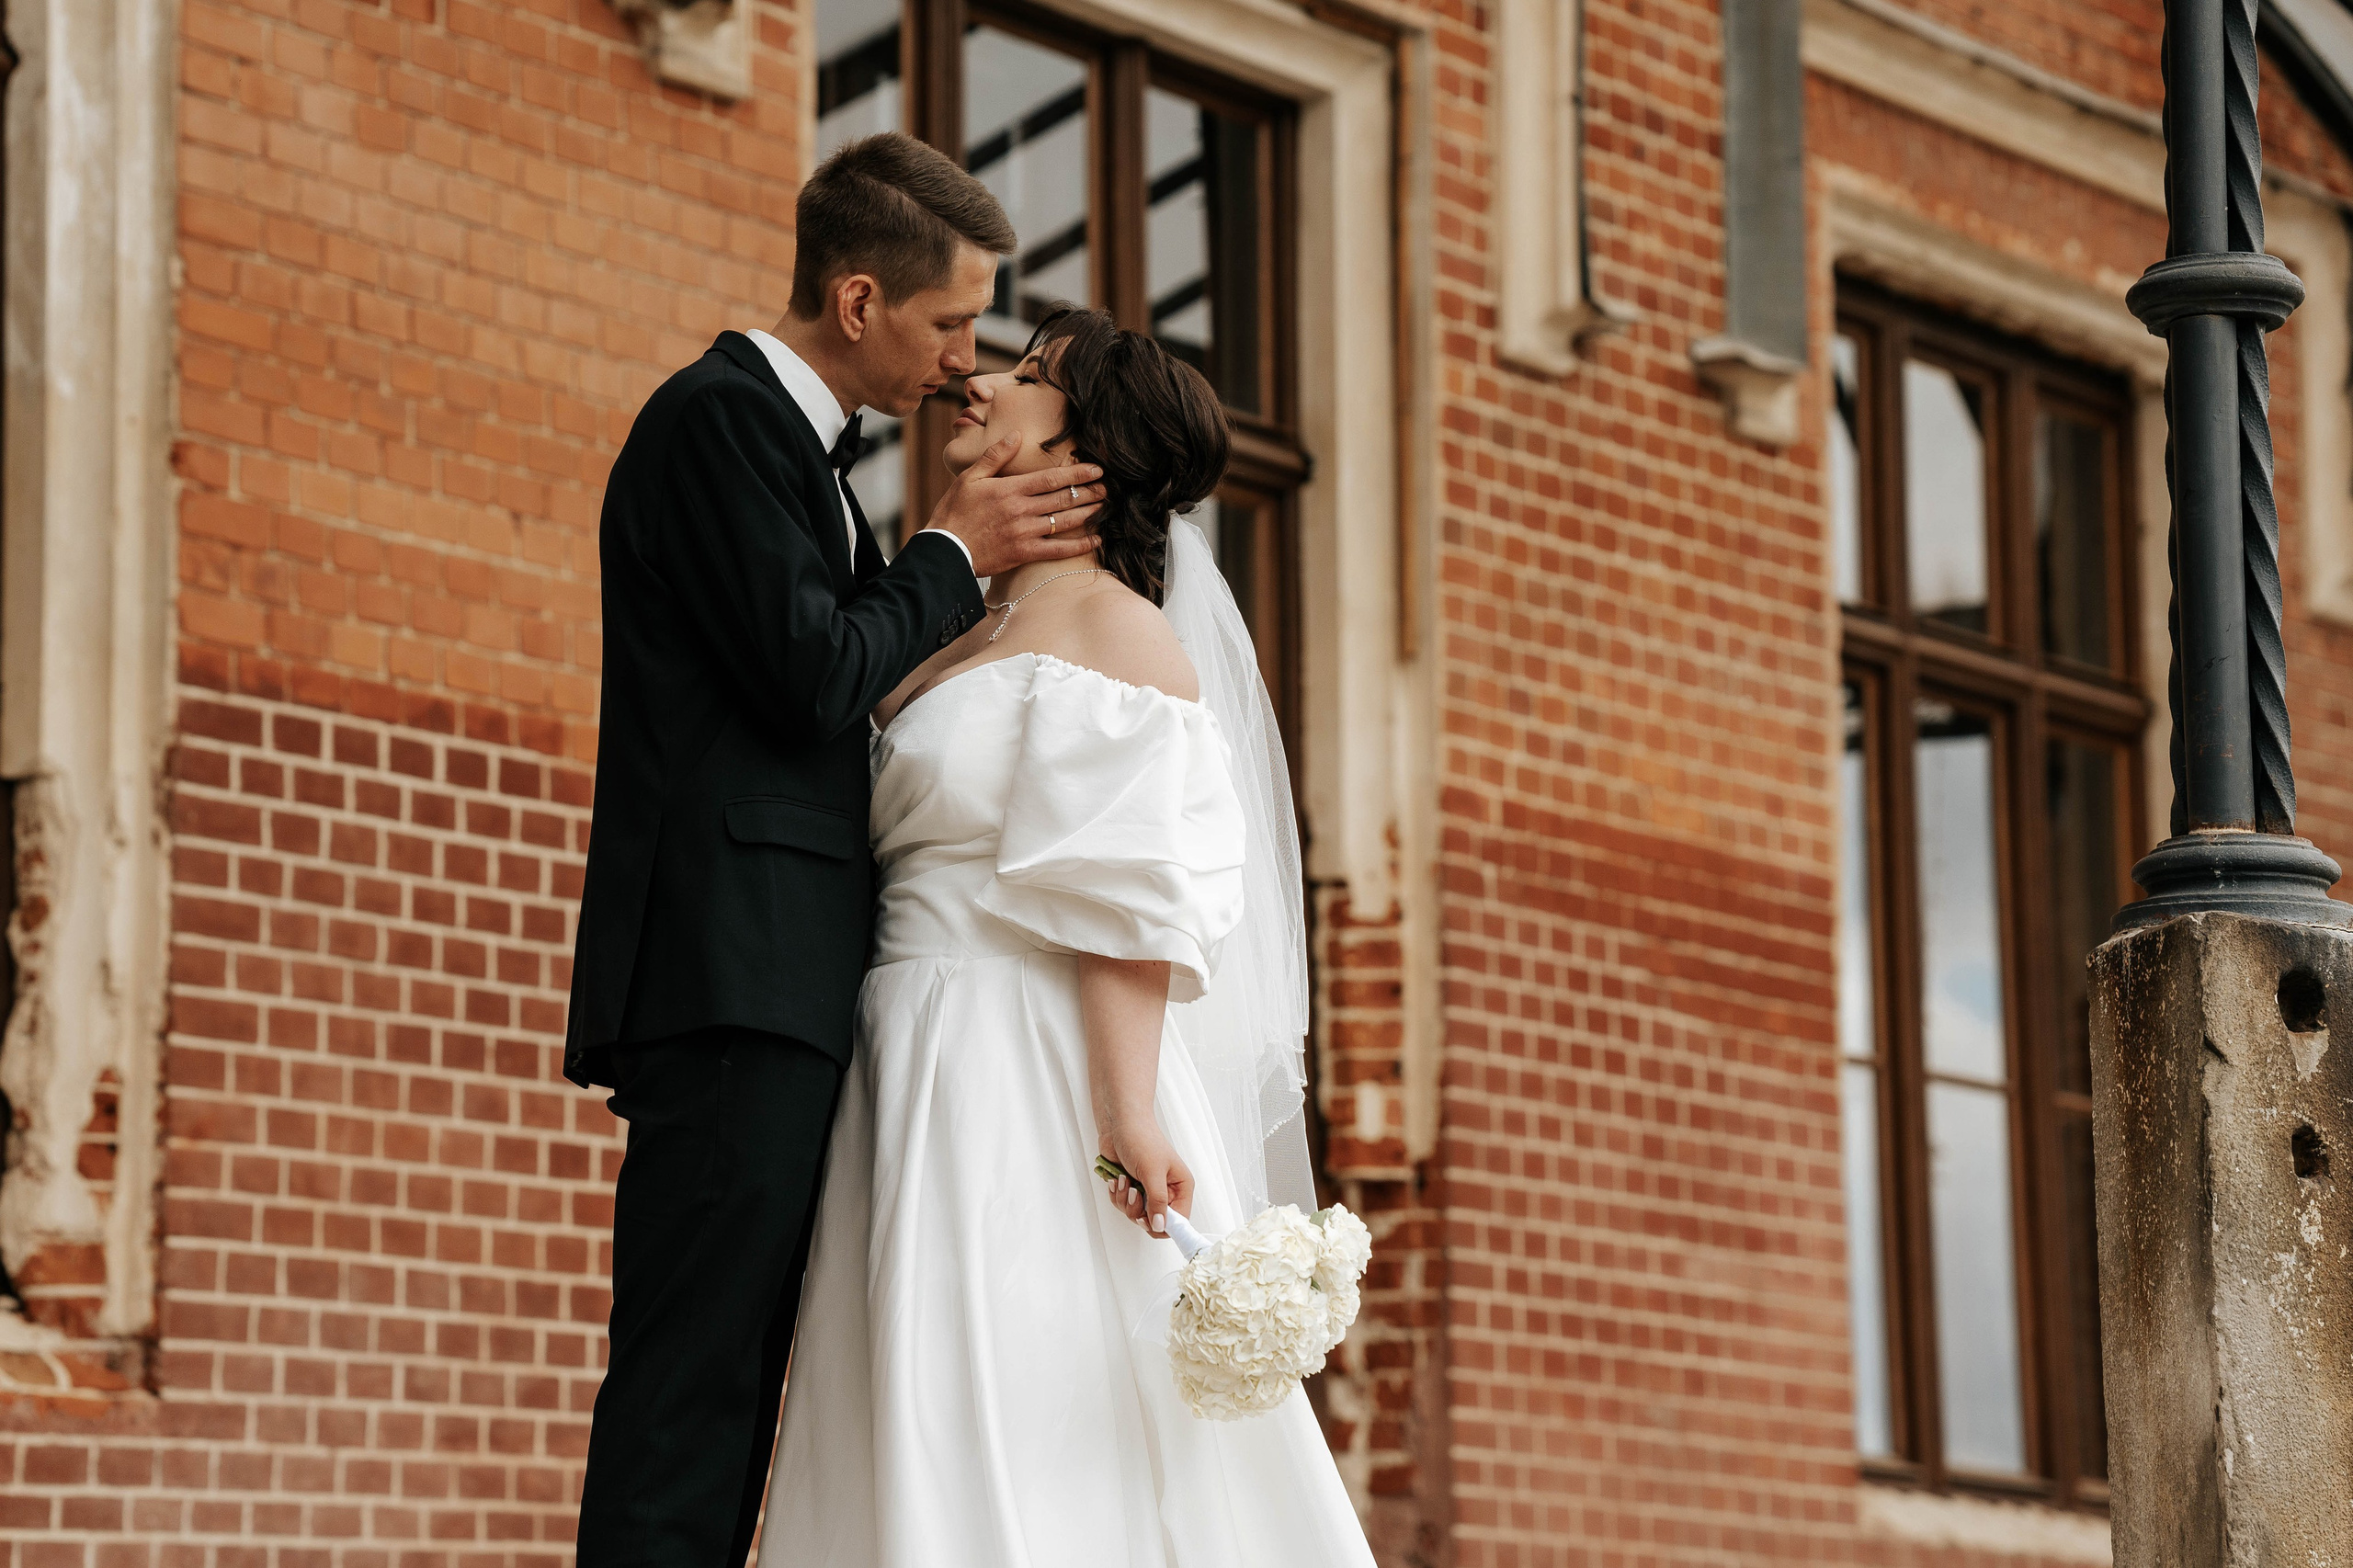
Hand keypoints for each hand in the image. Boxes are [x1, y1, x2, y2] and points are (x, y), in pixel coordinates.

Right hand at [928, 434, 1107, 577]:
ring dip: (1088, 513)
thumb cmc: (955, 512)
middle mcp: (1021, 510)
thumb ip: (995, 456)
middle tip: (1107, 487)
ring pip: (1064, 521)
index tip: (1096, 469)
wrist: (945, 550)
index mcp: (1010, 489)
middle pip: (1063, 498)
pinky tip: (1096, 540)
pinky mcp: (1024, 554)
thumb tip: (1016, 435)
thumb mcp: (970, 477)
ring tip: (1104, 506)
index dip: (1077, 473)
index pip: (1051, 478)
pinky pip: (1058, 550)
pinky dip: (1079, 545)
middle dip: (1089, 491)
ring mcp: (1024, 533)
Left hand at [1099, 1122, 1191, 1235]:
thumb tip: (1160, 1226)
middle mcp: (1166, 1190)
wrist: (1119, 1124)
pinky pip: (1123, 1205)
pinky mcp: (1132, 1187)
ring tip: (1125, 1180)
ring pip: (1136, 1214)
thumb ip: (1158, 1202)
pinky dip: (1117, 1194)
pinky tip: (1117, 1179)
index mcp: (1181, 1186)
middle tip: (1134, 1193)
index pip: (1180, 1220)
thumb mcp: (1152, 1172)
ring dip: (1125, 1200)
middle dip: (1139, 1210)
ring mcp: (1147, 1190)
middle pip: (1155, 1221)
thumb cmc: (1142, 1139)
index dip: (1165, 1226)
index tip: (1148, 1221)